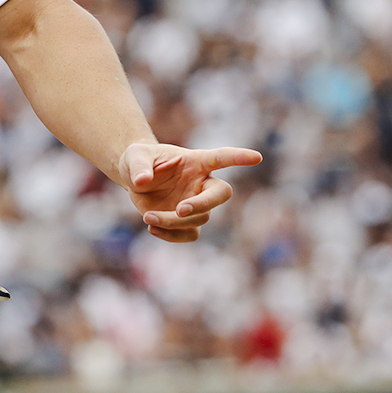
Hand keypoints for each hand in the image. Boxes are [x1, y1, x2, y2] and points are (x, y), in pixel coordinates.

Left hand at [118, 142, 259, 242]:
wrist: (134, 178)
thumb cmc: (139, 161)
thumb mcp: (134, 157)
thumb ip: (139, 166)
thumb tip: (142, 181)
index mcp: (196, 162)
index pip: (221, 158)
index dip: (238, 157)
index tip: (257, 157)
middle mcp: (201, 183)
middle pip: (220, 194)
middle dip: (203, 204)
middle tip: (180, 210)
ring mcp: (196, 203)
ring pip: (199, 218)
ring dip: (173, 221)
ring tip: (148, 216)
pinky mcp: (187, 222)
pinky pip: (189, 235)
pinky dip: (171, 235)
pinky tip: (152, 227)